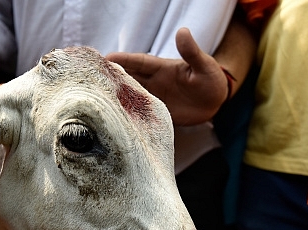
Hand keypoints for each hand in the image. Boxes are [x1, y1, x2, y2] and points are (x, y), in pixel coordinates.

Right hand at [106, 28, 228, 125]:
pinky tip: (115, 119)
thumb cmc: (211, 79)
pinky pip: (138, 113)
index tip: (105, 58)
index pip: (138, 62)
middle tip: (91, 79)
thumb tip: (183, 32)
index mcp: (161, 68)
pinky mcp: (156, 113)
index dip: (122, 60)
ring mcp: (153, 97)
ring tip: (97, 101)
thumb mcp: (204, 65)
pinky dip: (127, 115)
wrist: (216, 103)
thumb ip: (191, 52)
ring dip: (116, 97)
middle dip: (110, 78)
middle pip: (128, 78)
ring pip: (130, 96)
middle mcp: (153, 82)